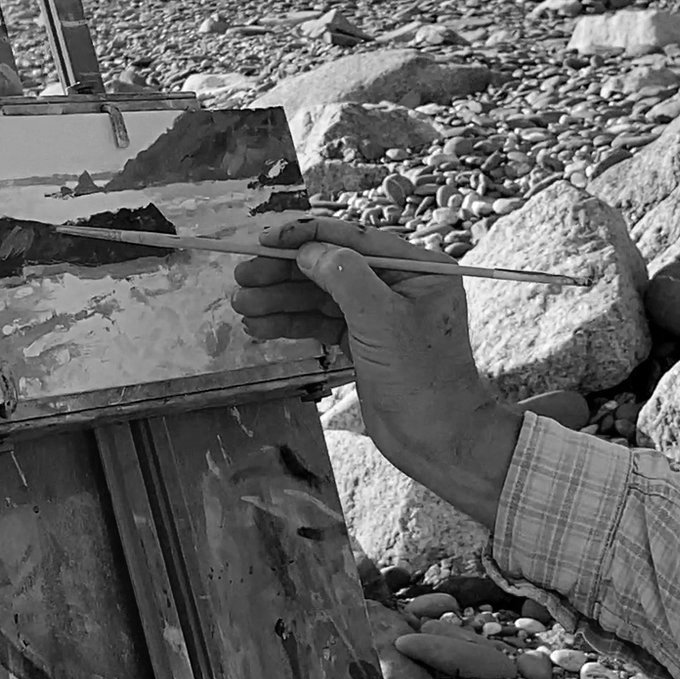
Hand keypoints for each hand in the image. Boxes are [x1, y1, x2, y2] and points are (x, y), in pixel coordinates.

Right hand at [233, 217, 521, 523]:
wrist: (438, 441)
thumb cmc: (421, 378)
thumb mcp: (381, 319)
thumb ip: (344, 277)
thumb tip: (308, 249)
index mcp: (417, 268)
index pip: (353, 239)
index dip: (306, 237)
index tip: (265, 239)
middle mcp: (399, 285)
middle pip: (331, 267)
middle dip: (285, 272)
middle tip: (242, 274)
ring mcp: (380, 314)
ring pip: (321, 297)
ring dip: (280, 299)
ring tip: (241, 304)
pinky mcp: (364, 342)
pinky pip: (322, 323)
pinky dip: (292, 323)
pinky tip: (259, 326)